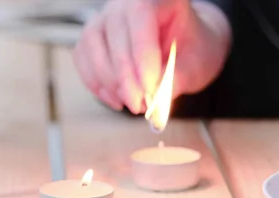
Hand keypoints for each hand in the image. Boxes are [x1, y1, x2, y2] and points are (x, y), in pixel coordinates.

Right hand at [73, 0, 230, 113]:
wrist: (184, 44)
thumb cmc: (192, 49)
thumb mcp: (196, 64)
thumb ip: (176, 79)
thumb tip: (155, 101)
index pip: (142, 20)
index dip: (143, 58)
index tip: (149, 91)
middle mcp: (125, 2)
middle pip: (116, 37)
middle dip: (127, 79)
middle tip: (140, 106)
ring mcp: (104, 17)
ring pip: (93, 47)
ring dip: (111, 83)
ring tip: (132, 104)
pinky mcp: (91, 36)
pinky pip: (83, 59)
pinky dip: (97, 84)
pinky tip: (117, 99)